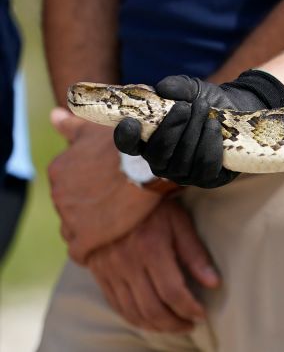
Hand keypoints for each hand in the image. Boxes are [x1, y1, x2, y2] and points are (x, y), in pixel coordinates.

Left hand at [49, 107, 161, 263]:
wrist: (148, 163)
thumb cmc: (126, 141)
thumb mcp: (96, 127)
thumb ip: (72, 124)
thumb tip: (53, 115)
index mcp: (60, 169)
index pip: (70, 185)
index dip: (91, 187)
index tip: (109, 186)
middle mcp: (58, 193)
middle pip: (73, 206)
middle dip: (91, 206)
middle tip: (117, 202)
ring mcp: (69, 217)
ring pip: (77, 227)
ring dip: (94, 225)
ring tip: (118, 220)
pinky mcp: (85, 239)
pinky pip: (82, 250)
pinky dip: (94, 247)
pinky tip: (111, 240)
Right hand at [86, 199, 219, 332]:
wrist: (109, 193)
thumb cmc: (152, 206)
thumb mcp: (178, 222)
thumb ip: (195, 254)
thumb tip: (213, 283)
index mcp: (151, 248)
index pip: (172, 291)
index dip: (189, 308)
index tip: (202, 314)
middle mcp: (127, 263)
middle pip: (151, 308)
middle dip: (174, 323)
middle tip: (189, 324)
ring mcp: (110, 270)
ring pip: (132, 311)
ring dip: (155, 325)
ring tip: (173, 325)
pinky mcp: (100, 273)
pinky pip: (116, 305)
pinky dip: (134, 318)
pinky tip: (149, 319)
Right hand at [114, 70, 283, 187]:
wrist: (236, 111)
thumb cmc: (205, 102)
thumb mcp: (191, 89)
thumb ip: (177, 86)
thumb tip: (163, 89)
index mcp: (149, 140)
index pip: (129, 146)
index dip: (126, 137)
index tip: (130, 121)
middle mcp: (163, 162)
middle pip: (158, 155)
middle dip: (172, 129)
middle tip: (186, 106)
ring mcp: (184, 174)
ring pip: (182, 161)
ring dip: (194, 132)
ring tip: (204, 110)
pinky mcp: (208, 179)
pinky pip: (205, 167)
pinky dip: (210, 144)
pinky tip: (214, 126)